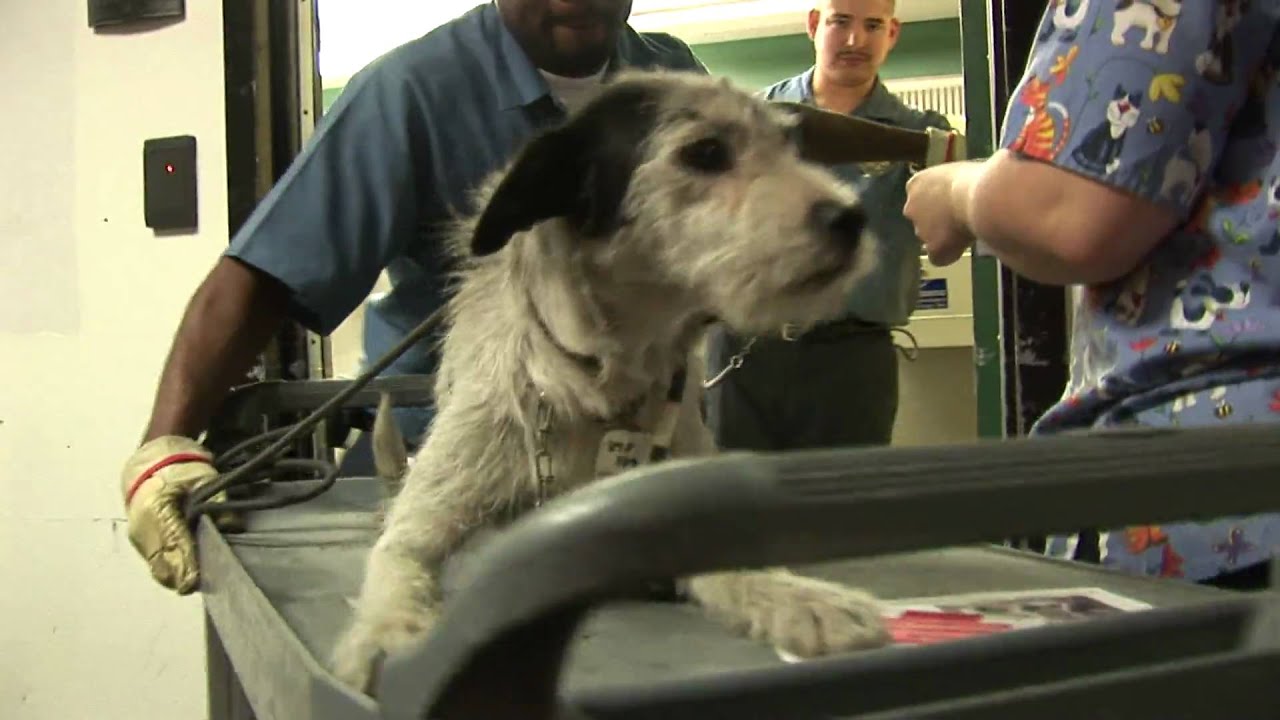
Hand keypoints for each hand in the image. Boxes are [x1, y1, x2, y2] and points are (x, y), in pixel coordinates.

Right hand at [121, 435, 221, 593]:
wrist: (151, 463)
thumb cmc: (180, 470)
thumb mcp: (204, 478)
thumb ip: (218, 502)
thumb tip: (233, 526)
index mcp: (156, 507)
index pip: (172, 542)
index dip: (184, 564)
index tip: (195, 582)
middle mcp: (142, 526)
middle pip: (161, 562)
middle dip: (182, 575)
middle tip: (204, 583)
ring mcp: (138, 537)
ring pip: (157, 568)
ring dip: (177, 575)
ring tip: (199, 580)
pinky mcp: (139, 543)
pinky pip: (155, 564)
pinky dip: (171, 570)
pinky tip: (188, 571)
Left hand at [904, 163, 976, 266]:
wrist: (980, 197)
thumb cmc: (978, 178)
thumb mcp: (957, 173)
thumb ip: (948, 184)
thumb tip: (959, 189)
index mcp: (916, 184)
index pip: (919, 198)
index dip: (935, 204)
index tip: (949, 205)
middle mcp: (911, 207)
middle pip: (921, 220)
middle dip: (935, 222)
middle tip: (957, 220)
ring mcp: (920, 229)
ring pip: (928, 239)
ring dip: (942, 238)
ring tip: (964, 232)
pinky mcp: (932, 248)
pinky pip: (939, 257)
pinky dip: (950, 254)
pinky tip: (964, 247)